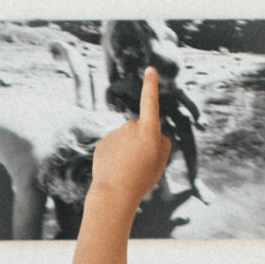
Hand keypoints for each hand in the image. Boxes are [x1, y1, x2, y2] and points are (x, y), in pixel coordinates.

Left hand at [86, 68, 169, 211]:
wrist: (113, 193)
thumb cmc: (141, 179)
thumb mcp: (161, 162)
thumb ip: (162, 143)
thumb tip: (155, 134)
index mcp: (148, 131)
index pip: (150, 103)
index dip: (151, 86)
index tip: (150, 70)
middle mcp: (130, 127)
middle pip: (141, 129)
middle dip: (142, 141)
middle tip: (142, 164)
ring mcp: (114, 134)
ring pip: (126, 138)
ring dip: (128, 149)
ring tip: (127, 169)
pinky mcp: (102, 142)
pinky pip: (114, 146)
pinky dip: (116, 155)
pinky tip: (116, 169)